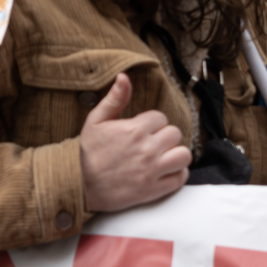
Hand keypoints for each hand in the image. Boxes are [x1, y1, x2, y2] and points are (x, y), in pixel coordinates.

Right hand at [79, 74, 189, 214]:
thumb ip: (114, 99)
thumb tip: (124, 77)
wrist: (82, 187)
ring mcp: (153, 170)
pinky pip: (181, 177)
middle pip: (175, 134)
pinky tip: (165, 170)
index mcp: (134, 130)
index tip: (143, 130)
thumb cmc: (89, 153)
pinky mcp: (155, 189)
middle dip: (164, 136)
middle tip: (152, 143)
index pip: (160, 117)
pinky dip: (177, 173)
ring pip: (183, 155)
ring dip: (175, 154)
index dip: (152, 123)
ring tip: (164, 155)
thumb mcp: (95, 122)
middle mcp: (147, 149)